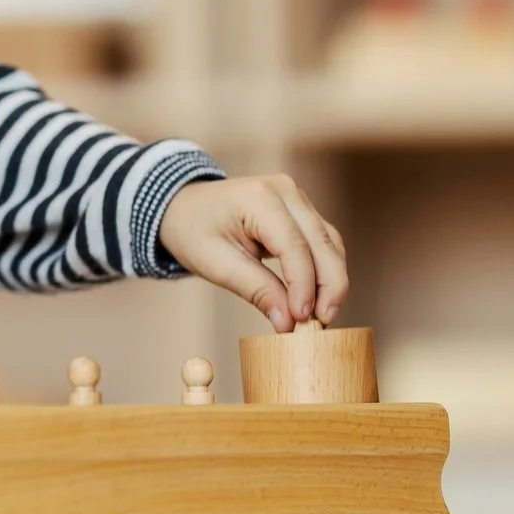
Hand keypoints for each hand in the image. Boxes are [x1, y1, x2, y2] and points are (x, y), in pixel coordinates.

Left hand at [157, 174, 347, 331]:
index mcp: (259, 197)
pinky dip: (325, 269)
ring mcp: (296, 198)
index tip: (302, 318)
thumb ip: (256, 290)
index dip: (303, 285)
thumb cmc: (192, 230)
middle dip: (329, 285)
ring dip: (332, 280)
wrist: (181, 208)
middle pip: (322, 242)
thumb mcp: (216, 264)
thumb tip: (288, 322)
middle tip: (322, 322)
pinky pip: (323, 241)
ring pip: (329, 242)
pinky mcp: (300, 210)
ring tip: (322, 315)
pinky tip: (318, 298)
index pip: (294, 245)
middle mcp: (285, 191)